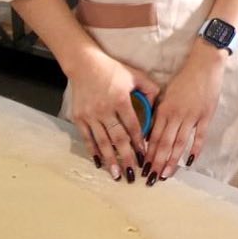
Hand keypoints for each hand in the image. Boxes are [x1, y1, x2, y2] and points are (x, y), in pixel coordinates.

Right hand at [65, 46, 158, 180]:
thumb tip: (157, 108)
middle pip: (118, 138)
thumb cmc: (112, 69)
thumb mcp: (135, 75)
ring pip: (102, 142)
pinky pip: (87, 138)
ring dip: (110, 160)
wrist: (83, 63)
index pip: (133, 126)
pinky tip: (99, 163)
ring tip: (117, 175)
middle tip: (132, 174)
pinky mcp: (79, 117)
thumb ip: (150, 90)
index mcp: (120, 99)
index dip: (139, 142)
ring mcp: (90, 115)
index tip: (144, 155)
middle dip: (126, 157)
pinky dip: (93, 152)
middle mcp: (104, 109)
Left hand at [145, 41, 226, 181]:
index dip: (148, 154)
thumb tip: (151, 133)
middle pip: (165, 143)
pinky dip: (195, 150)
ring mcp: (191, 117)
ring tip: (166, 175)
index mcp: (164, 109)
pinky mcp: (206, 116)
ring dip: (172, 161)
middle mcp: (176, 115)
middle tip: (151, 178)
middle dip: (157, 163)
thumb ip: (159, 113)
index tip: (143, 167)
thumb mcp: (166, 94)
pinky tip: (189, 162)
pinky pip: (199, 137)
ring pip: (179, 143)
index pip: (154, 136)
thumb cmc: (183, 79)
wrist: (204, 66)